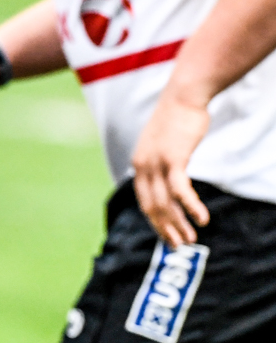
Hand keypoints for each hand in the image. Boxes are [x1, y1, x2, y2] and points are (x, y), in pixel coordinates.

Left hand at [131, 92, 211, 246]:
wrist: (183, 97)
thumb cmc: (178, 120)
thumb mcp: (164, 144)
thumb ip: (162, 162)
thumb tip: (169, 176)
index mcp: (139, 165)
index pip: (144, 201)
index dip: (156, 221)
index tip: (167, 235)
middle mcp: (142, 167)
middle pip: (152, 207)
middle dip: (166, 229)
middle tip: (179, 245)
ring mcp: (156, 163)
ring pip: (165, 203)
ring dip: (178, 223)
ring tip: (190, 239)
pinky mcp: (173, 159)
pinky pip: (180, 190)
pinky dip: (191, 206)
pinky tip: (202, 219)